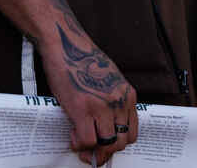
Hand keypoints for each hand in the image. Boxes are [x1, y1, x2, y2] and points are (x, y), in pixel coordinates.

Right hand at [39, 24, 137, 163]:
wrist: (65, 44)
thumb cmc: (81, 59)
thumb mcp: (107, 79)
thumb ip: (110, 100)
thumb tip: (104, 124)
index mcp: (127, 94)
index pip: (132, 131)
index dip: (118, 143)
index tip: (106, 145)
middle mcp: (119, 102)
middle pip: (121, 142)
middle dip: (106, 151)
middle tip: (92, 153)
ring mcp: (102, 106)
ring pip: (106, 144)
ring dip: (93, 150)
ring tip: (80, 144)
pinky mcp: (83, 109)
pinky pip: (87, 140)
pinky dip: (79, 143)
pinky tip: (72, 135)